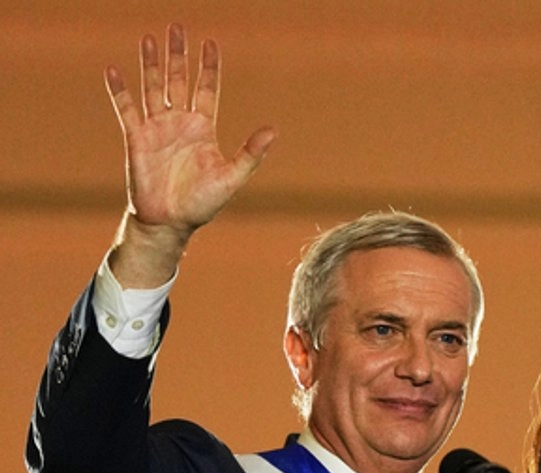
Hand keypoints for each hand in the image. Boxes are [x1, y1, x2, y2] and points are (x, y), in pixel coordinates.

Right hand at [106, 24, 275, 283]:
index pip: (207, 89)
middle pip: (179, 80)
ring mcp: (157, 128)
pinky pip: (126, 109)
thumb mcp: (232, 176)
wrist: (170, 222)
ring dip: (151, 64)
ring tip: (149, 38)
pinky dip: (120, 90)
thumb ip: (250, 153)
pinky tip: (114, 69)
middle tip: (177, 27)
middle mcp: (180, 123)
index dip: (209, 67)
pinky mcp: (136, 138)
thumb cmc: (202, 203)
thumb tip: (273, 131)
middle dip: (178, 55)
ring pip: (153, 87)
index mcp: (203, 128)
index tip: (211, 43)